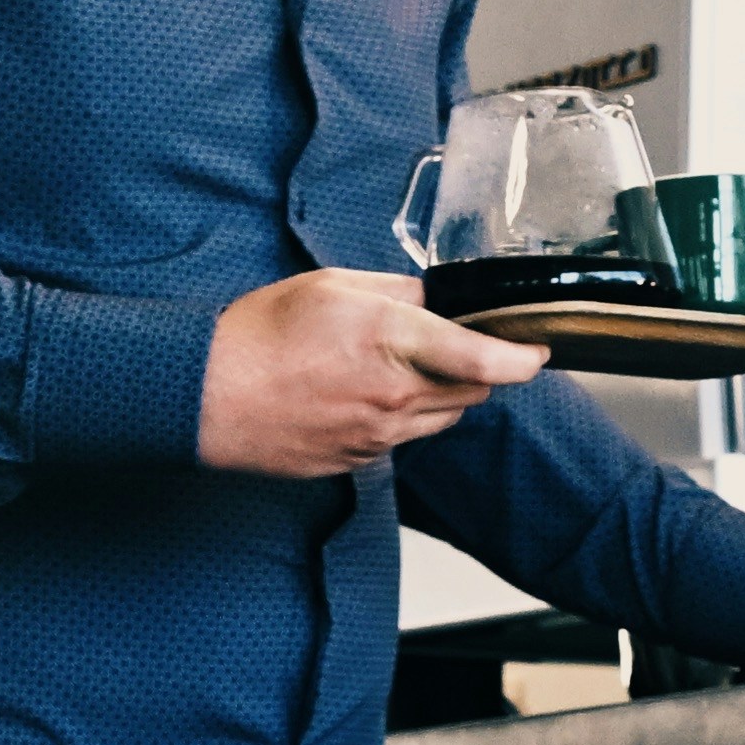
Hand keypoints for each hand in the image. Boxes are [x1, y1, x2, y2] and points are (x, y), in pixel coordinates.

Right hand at [198, 266, 543, 476]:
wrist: (208, 398)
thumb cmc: (259, 337)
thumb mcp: (330, 285)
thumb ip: (395, 290)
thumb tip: (432, 299)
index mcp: (391, 339)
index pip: (482, 359)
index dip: (521, 358)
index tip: (536, 352)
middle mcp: (393, 394)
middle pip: (472, 390)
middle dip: (473, 368)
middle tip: (444, 344)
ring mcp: (378, 435)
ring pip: (442, 417)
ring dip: (438, 394)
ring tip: (390, 368)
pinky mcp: (360, 460)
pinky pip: (403, 438)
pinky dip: (400, 416)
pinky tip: (360, 395)